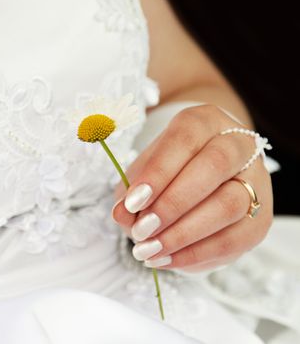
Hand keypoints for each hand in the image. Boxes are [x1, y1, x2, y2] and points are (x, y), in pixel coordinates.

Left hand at [112, 104, 272, 271]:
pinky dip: (195, 254)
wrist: (200, 183)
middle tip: (140, 230)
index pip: (185, 138)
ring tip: (149, 249)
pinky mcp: (260, 218)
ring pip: (230, 204)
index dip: (158, 172)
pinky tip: (166, 259)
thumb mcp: (141, 175)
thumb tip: (121, 214)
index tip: (131, 202)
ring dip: (183, 233)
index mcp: (204, 122)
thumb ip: (130, 191)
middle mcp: (237, 144)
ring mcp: (255, 181)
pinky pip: (234, 239)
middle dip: (173, 203)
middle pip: (215, 165)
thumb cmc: (166, 173)